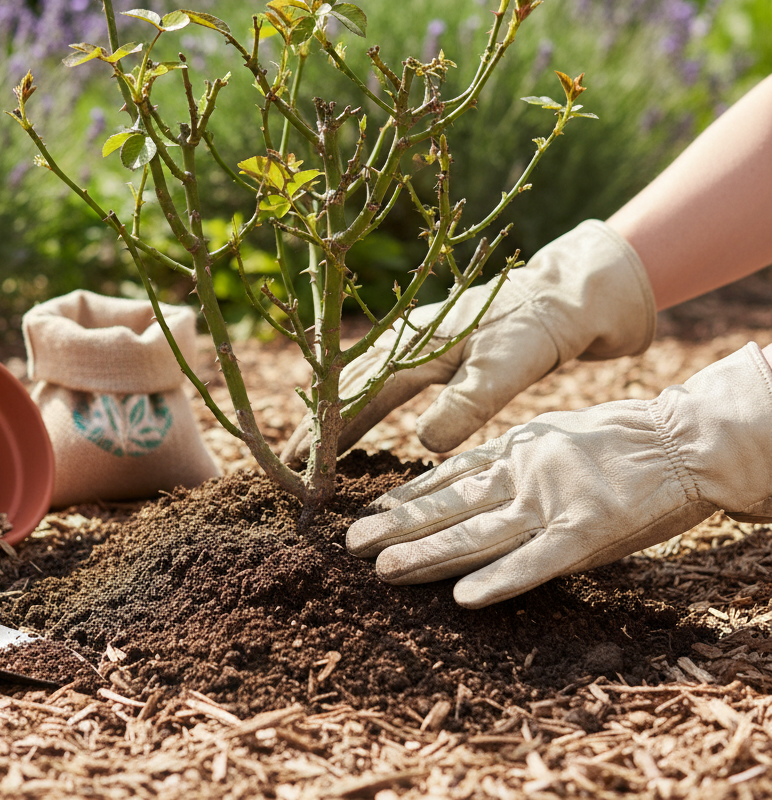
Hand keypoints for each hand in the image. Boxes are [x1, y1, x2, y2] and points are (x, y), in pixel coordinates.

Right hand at [282, 219, 655, 463]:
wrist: (558, 297)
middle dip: (314, 423)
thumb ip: (465, 406)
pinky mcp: (420, 342)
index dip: (329, 433)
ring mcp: (407, 336)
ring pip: (353, 377)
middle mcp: (399, 338)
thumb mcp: (506, 371)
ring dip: (328, 409)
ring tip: (305, 441)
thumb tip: (421, 443)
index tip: (303, 465)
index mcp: (412, 347)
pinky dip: (351, 396)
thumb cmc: (533, 333)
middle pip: (343, 385)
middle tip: (286, 461)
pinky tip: (347, 411)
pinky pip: (372, 372)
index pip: (358, 398)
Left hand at [346, 343, 771, 607]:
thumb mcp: (548, 437)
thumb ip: (506, 458)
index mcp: (513, 452)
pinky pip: (536, 561)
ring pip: (477, 531)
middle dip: (398, 526)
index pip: (446, 479)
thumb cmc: (617, 440)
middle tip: (351, 544)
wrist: (684, 440)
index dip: (405, 497)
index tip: (368, 513)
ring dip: (428, 552)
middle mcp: (521, 474)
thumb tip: (457, 475)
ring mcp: (551, 502)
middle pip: (449, 504)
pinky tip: (462, 598)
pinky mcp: (586, 530)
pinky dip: (500, 580)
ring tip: (382, 569)